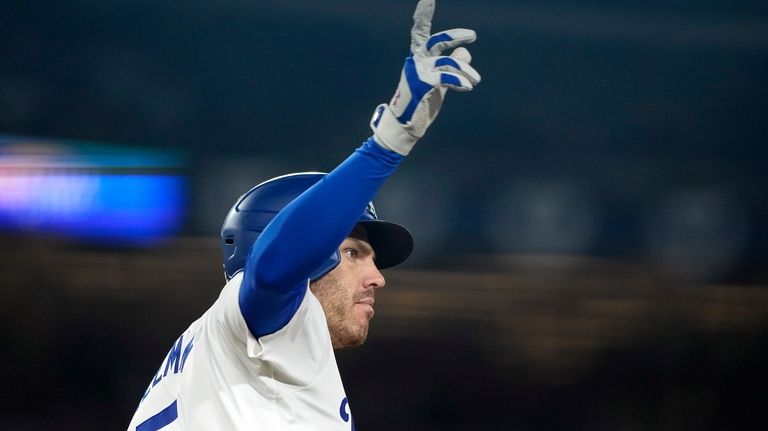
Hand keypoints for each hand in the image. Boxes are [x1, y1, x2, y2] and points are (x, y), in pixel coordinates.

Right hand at [370, 0, 480, 155]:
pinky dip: (459, 80)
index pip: (421, 31)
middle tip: (473, 35)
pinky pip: (445, 77)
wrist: (407, 126)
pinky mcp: (421, 85)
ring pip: (447, 63)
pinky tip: (467, 86)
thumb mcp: (439, 82)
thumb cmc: (421, 104)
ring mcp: (417, 72)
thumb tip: (464, 53)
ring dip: (465, 71)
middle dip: (455, 35)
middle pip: (436, 40)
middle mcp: (416, 61)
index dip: (424, 14)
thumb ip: (451, 67)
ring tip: (475, 80)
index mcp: (419, 59)